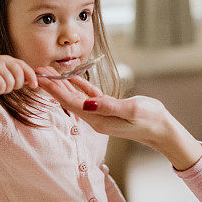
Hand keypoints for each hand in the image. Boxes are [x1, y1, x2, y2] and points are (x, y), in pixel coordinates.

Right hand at [0, 55, 37, 94]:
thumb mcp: (5, 76)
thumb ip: (17, 76)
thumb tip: (33, 82)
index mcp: (8, 59)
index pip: (24, 66)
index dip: (31, 76)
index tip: (35, 86)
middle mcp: (3, 60)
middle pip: (19, 75)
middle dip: (16, 86)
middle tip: (7, 88)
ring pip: (10, 83)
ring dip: (5, 89)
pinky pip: (1, 85)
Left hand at [36, 74, 201, 169]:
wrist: (163, 130)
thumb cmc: (150, 119)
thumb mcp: (131, 110)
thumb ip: (109, 105)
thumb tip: (87, 102)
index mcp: (98, 118)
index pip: (70, 102)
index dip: (54, 89)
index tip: (41, 78)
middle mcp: (95, 118)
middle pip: (68, 100)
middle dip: (53, 85)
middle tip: (38, 70)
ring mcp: (100, 114)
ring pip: (76, 97)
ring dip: (63, 85)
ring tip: (50, 72)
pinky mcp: (107, 109)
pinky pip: (88, 96)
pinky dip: (79, 86)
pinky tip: (71, 78)